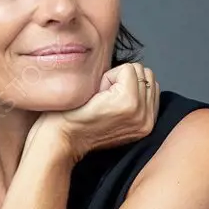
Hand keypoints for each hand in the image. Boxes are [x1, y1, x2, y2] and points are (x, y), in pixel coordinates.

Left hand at [25, 61, 159, 163]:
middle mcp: (147, 120)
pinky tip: (96, 98)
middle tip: (102, 102)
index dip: (123, 84)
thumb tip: (138, 74)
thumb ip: (133, 98)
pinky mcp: (128, 102)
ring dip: (114, 79)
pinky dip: (108, 77)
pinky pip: (127, 70)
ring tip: (99, 100)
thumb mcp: (115, 114)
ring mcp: (140, 112)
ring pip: (137, 70)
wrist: (60, 138)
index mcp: (147, 123)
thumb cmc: (78, 124)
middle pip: (145, 72)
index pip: (148, 81)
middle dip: (121, 80)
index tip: (106, 104)